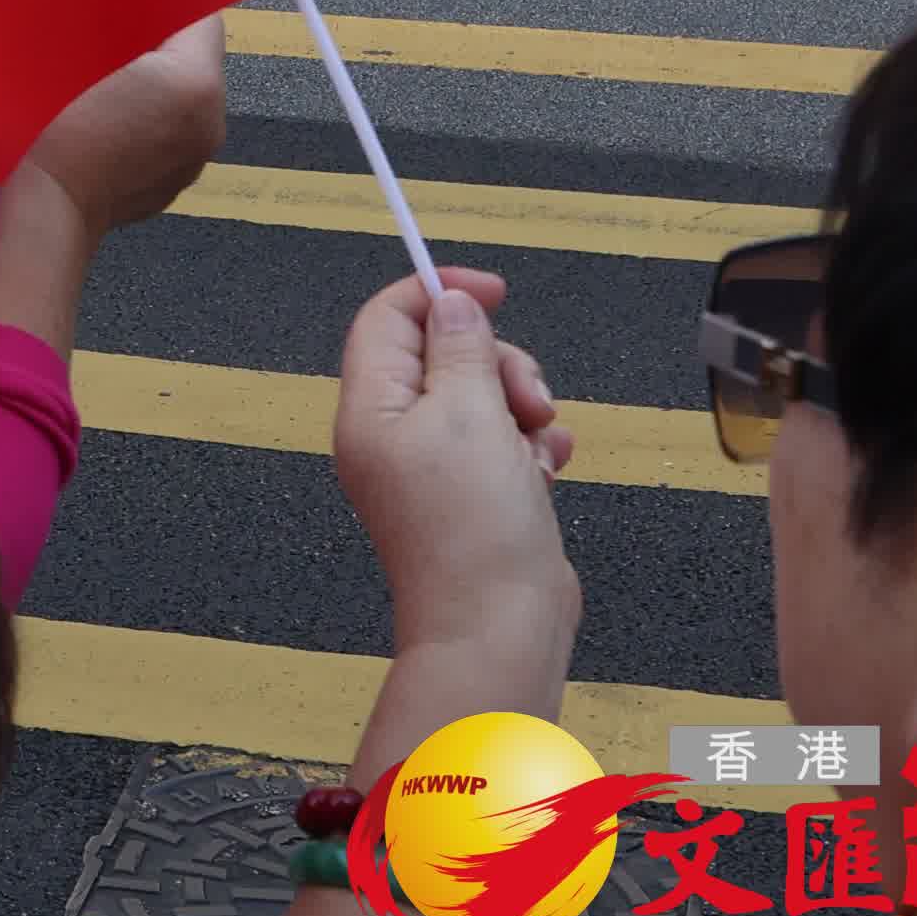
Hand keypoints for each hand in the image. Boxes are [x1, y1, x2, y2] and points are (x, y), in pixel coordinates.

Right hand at [19, 14, 223, 237]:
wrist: (41, 205)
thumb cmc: (52, 121)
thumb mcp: (75, 52)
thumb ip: (113, 21)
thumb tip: (118, 3)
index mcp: (196, 81)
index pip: (201, 14)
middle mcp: (210, 121)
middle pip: (192, 60)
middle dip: (157, 44)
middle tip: (107, 34)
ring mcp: (194, 160)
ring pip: (181, 99)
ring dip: (151, 85)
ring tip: (100, 81)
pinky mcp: (171, 187)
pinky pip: (167, 136)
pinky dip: (144, 123)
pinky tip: (102, 123)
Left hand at [332, 268, 579, 659]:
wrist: (499, 625)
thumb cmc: (474, 526)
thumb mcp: (470, 412)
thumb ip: (461, 347)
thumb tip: (450, 301)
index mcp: (370, 409)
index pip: (387, 319)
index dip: (438, 292)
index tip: (495, 291)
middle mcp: (392, 435)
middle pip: (443, 354)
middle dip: (497, 361)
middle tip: (525, 397)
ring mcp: (432, 468)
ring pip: (481, 397)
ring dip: (521, 406)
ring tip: (538, 441)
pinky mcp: (472, 496)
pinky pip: (504, 443)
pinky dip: (531, 447)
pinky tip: (546, 468)